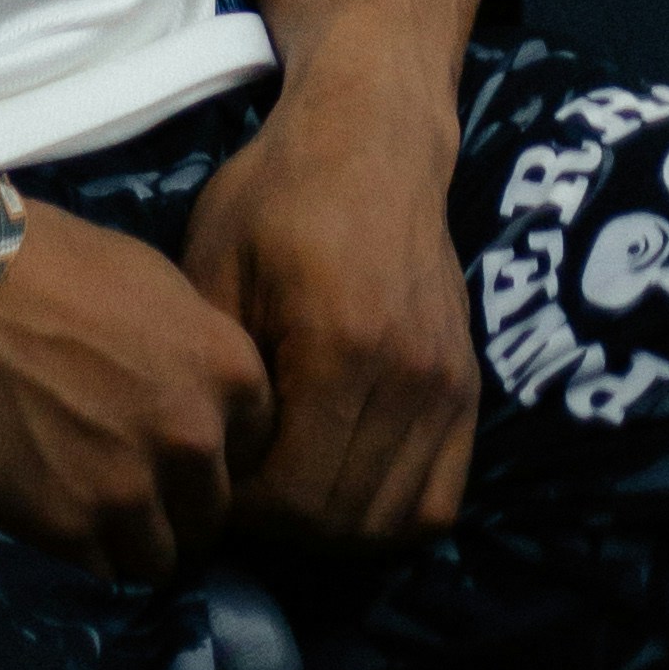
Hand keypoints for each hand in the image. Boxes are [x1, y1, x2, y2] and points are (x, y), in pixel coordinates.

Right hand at [0, 198, 275, 578]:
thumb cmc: (55, 264)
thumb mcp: (158, 287)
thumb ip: (197, 358)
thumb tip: (205, 401)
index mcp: (230, 374)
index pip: (258, 453)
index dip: (220, 456)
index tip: (181, 453)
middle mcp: (196, 440)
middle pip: (215, 513)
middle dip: (182, 507)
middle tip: (137, 490)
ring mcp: (135, 490)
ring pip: (166, 559)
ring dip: (138, 543)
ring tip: (99, 515)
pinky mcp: (74, 528)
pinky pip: (105, 570)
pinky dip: (87, 552)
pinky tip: (60, 514)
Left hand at [179, 41, 477, 546]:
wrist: (374, 139)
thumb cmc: (275, 195)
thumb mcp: (214, 267)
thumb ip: (212, 374)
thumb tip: (199, 467)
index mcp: (339, 344)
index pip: (293, 498)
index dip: (239, 512)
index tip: (205, 477)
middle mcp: (408, 377)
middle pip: (342, 523)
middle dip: (279, 530)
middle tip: (237, 491)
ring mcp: (448, 387)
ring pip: (392, 523)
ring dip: (331, 530)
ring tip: (284, 489)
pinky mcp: (468, 388)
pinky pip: (438, 500)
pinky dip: (387, 514)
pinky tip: (341, 484)